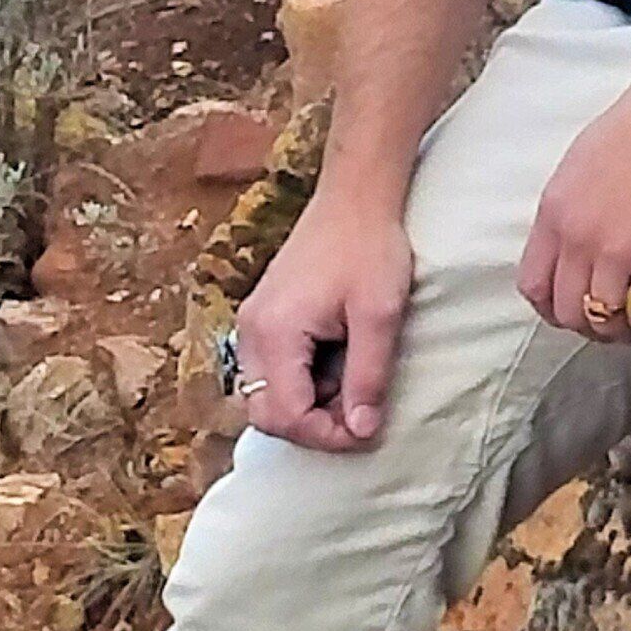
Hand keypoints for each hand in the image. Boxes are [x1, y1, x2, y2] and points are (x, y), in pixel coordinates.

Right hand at [233, 190, 413, 451]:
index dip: (326, 435)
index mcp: (274, 332)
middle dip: (313, 424)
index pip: (284, 416)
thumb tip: (361, 431)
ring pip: (267, 394)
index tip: (366, 430)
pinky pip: (272, 369)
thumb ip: (367, 378)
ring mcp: (254, 321)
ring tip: (352, 379)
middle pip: (266, 413)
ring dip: (309, 402)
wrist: (355, 195)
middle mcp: (251, 330)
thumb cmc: (368, 246)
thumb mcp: (379, 315)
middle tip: (359, 411)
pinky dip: (302, 380)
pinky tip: (337, 360)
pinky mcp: (265, 314)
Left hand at [516, 44, 630, 341]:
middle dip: (590, 321)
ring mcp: (614, 249)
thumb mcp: (584, 162)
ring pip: (605, 321)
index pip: (533, 286)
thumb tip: (574, 250)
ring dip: (624, 324)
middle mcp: (577, 234)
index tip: (575, 307)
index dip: (554, 306)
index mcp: (555, 209)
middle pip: (567, 312)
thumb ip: (571, 211)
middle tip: (616, 313)